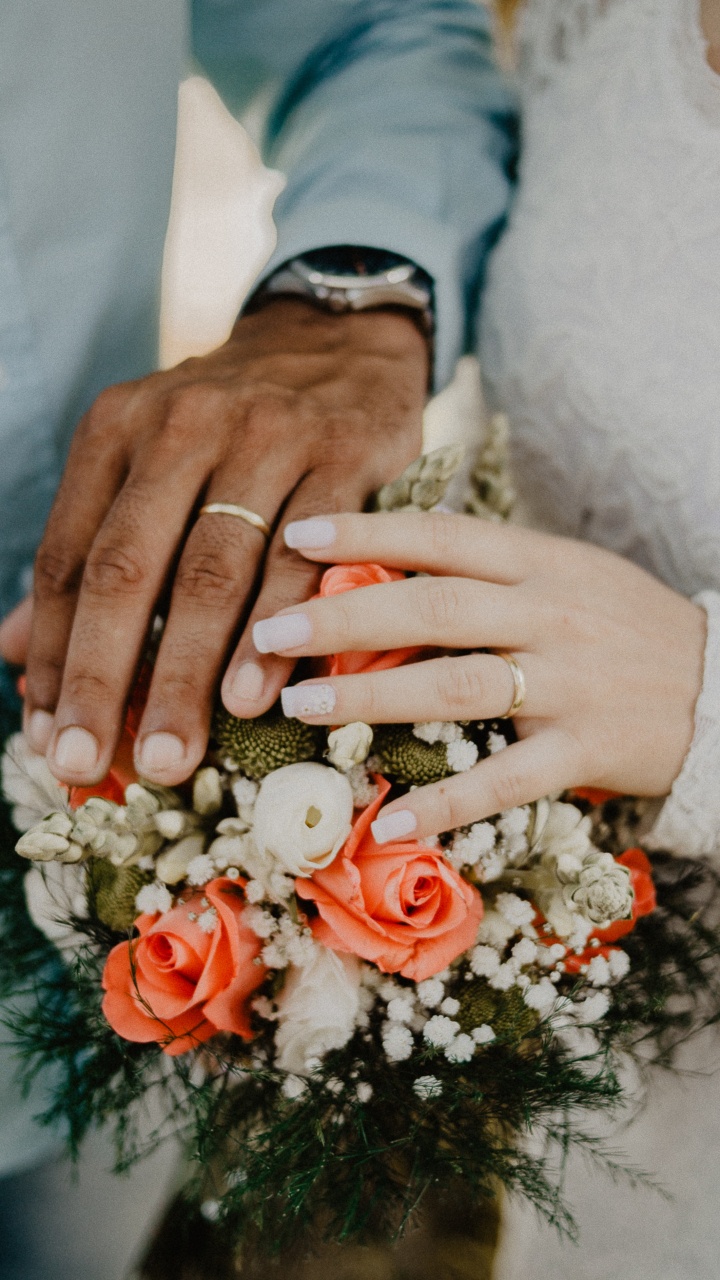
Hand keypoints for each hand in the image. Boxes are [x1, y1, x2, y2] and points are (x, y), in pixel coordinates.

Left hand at [0, 302, 426, 786]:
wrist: (337, 339)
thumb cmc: (230, 424)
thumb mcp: (143, 461)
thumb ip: (86, 550)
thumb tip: (14, 653)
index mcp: (117, 430)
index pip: (69, 558)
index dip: (54, 655)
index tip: (48, 737)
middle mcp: (181, 425)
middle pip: (130, 568)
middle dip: (105, 676)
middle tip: (90, 763)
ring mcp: (266, 436)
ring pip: (214, 570)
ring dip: (189, 671)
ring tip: (173, 751)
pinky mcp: (342, 454)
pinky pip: (308, 555)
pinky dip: (279, 629)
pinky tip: (258, 695)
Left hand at [252, 511, 705, 840]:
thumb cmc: (625, 626)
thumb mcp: (568, 574)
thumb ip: (491, 569)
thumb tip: (389, 564)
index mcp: (542, 561)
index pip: (441, 536)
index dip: (365, 531)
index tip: (295, 534)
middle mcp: (550, 613)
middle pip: (431, 609)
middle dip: (340, 618)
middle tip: (266, 633)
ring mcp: (569, 682)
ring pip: (456, 686)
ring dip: (372, 696)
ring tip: (301, 705)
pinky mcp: (586, 748)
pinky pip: (506, 778)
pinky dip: (448, 801)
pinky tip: (390, 815)